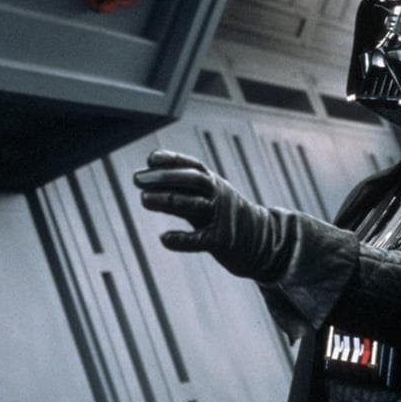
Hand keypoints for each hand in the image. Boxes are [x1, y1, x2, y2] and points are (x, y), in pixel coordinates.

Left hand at [133, 149, 289, 281]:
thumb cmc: (227, 218)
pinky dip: (181, 239)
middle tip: (137, 179)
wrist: (263, 242)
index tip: (151, 159)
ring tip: (144, 199)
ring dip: (167, 201)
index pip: (193, 166)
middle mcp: (219, 196)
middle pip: (192, 181)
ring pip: (192, 205)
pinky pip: (199, 239)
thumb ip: (184, 190)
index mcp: (215, 184)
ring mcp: (221, 218)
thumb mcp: (210, 198)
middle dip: (165, 178)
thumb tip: (149, 179)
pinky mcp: (222, 241)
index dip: (172, 160)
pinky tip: (164, 238)